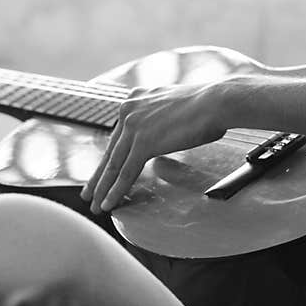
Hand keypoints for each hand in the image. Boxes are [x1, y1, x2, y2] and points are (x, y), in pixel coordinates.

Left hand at [80, 82, 229, 213]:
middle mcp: (129, 109)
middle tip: (89, 194)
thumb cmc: (206, 105)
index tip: (102, 173)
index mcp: (135, 99)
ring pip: (114, 164)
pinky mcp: (143, 142)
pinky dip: (116, 190)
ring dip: (103, 189)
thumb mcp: (173, 107)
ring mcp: (134, 126)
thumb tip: (157, 136)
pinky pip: (126, 172)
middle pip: (111, 150)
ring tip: (96, 206)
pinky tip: (109, 204)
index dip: (109, 158)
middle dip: (99, 176)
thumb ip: (158, 119)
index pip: (119, 135)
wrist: (217, 102)